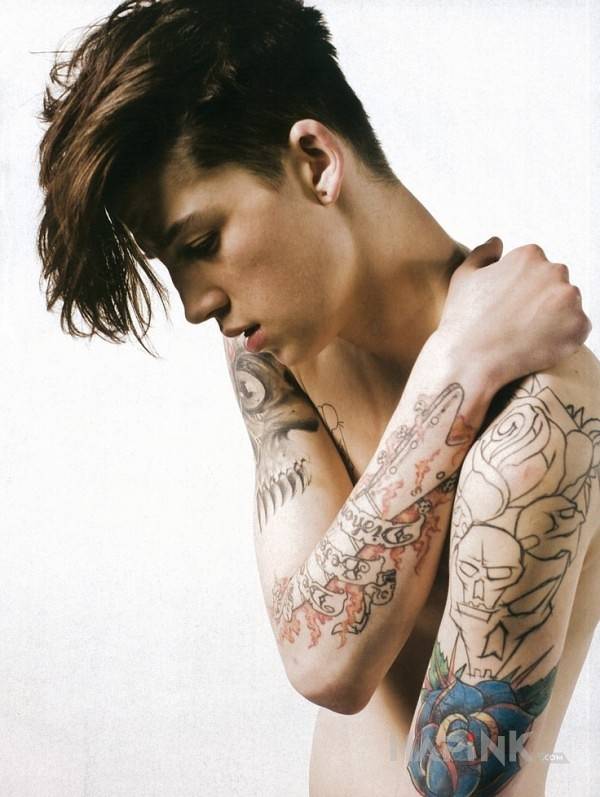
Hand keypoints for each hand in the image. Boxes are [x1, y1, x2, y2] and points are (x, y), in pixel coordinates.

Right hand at [437, 237, 590, 387]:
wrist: (470, 360)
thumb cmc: (463, 319)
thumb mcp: (464, 276)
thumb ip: (483, 253)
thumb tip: (498, 241)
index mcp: (529, 255)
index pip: (536, 267)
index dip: (521, 289)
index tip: (507, 307)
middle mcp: (554, 270)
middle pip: (556, 283)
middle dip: (542, 300)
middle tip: (517, 323)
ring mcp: (569, 298)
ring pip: (568, 305)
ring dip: (554, 317)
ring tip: (526, 335)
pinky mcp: (579, 325)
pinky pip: (577, 329)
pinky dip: (563, 338)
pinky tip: (537, 346)